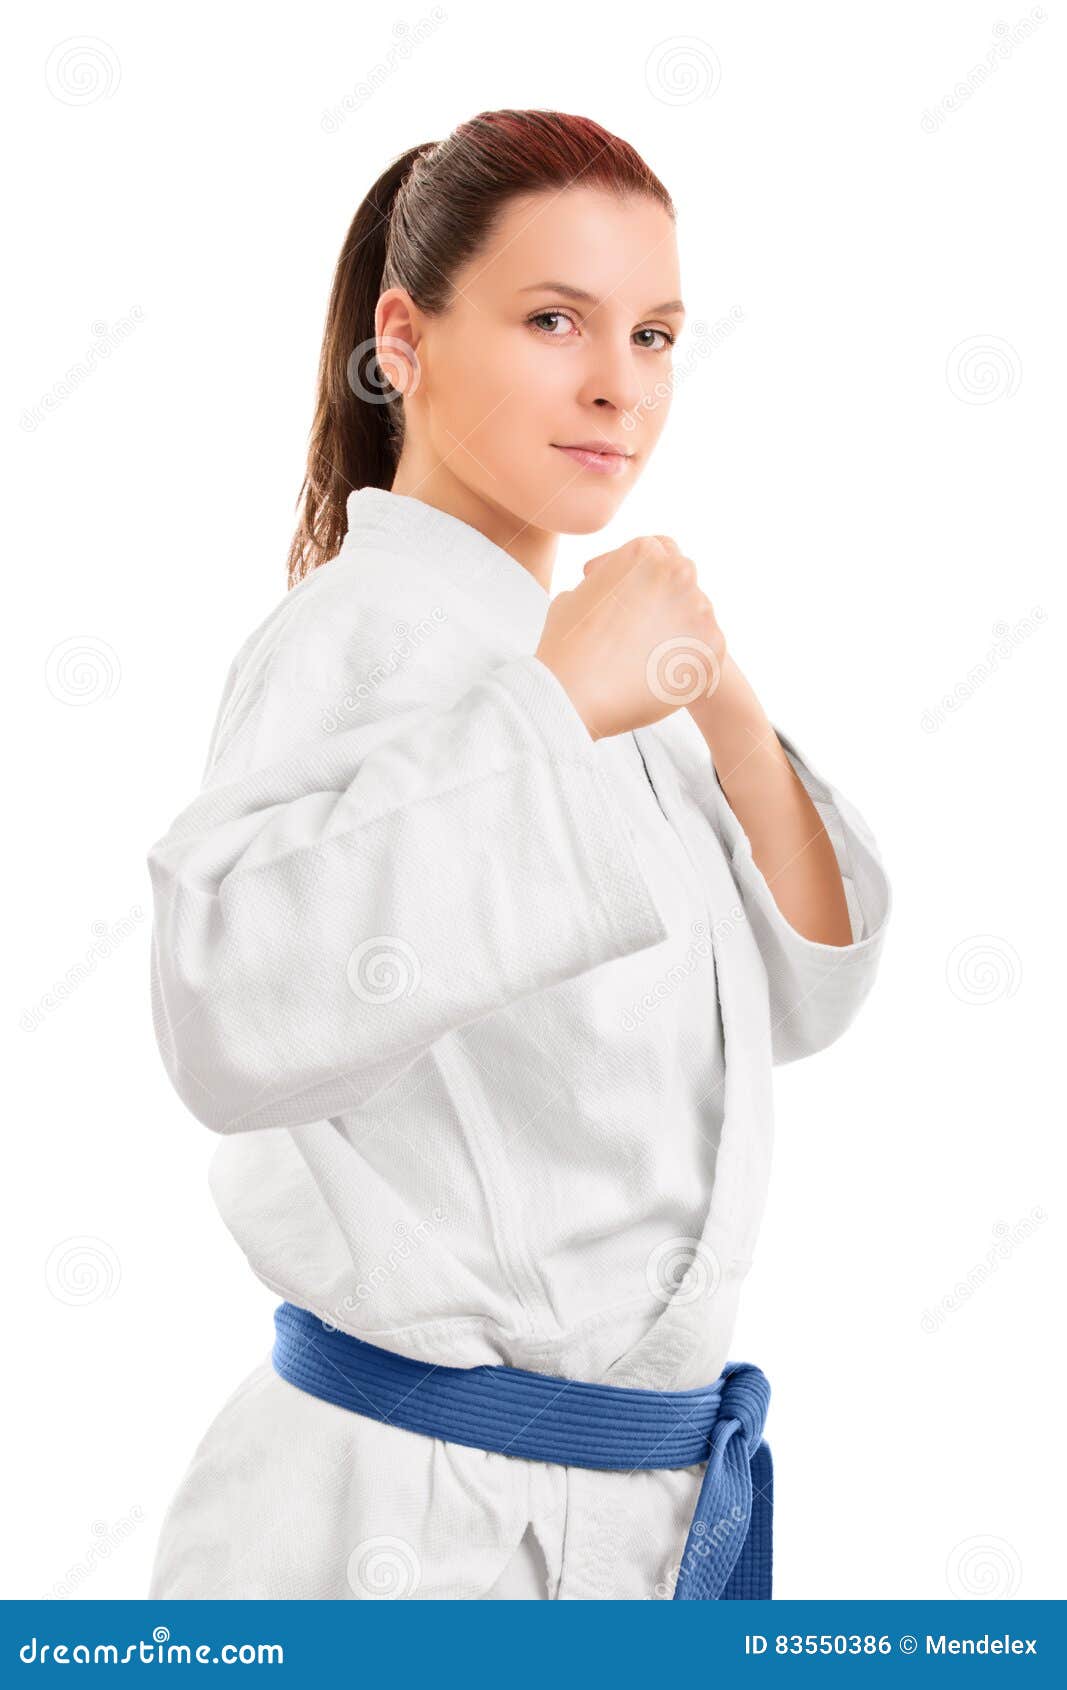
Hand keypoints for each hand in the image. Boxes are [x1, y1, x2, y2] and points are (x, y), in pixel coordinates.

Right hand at [535, 535, 725, 740]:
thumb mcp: (574, 595)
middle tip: (647, 625)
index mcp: (645, 551)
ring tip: (651, 657)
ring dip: (680, 628)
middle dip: (667, 599)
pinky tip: (665, 673)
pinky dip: (691, 660)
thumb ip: (604, 585)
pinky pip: (708, 648)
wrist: (574, 692)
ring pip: (697, 615)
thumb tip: (611, 594)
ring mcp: (700, 609)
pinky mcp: (714, 646)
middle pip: (683, 579)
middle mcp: (678, 572)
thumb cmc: (565, 646)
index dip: (646, 574)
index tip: (635, 593)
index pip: (661, 551)